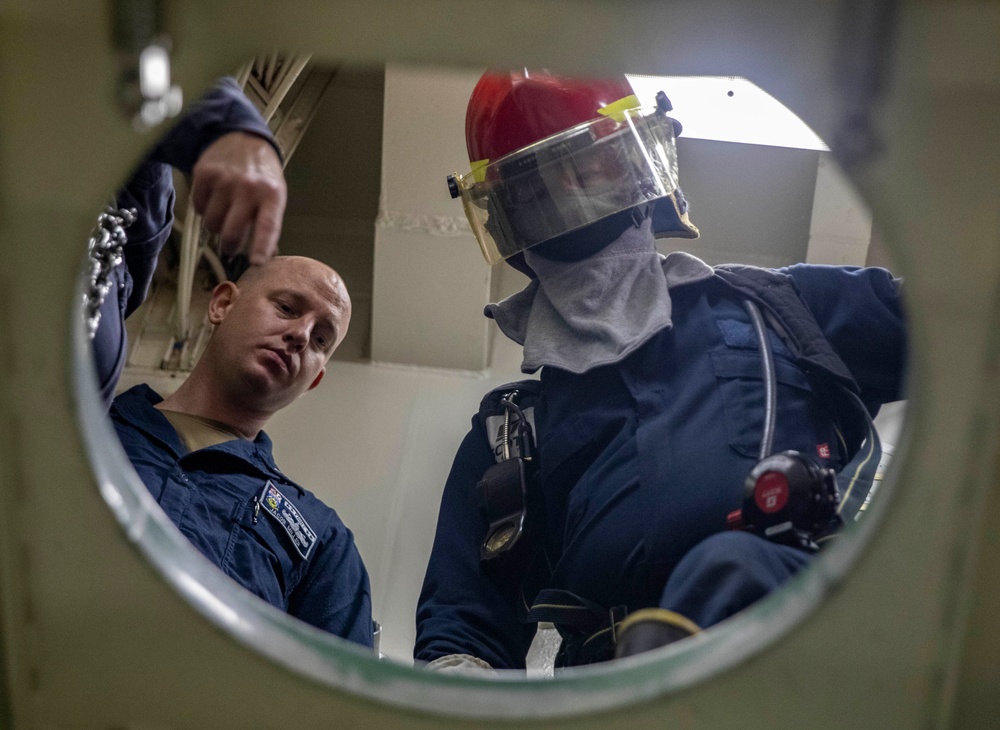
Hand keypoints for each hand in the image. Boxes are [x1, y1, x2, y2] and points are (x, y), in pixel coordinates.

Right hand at [191, 132, 285, 264]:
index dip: (262, 246)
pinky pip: (197, 207)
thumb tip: (266, 256)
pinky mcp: (203, 173)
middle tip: (230, 247)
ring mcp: (224, 180)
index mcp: (271, 195)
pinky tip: (214, 198)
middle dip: (229, 245)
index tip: (257, 263)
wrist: (242, 138)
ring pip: (211, 223)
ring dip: (215, 225)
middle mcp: (248, 187)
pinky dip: (203, 208)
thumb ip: (269, 223)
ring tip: (224, 214)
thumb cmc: (262, 174)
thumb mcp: (275, 195)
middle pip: (231, 231)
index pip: (268, 226)